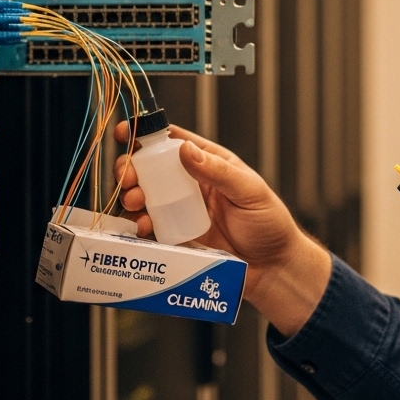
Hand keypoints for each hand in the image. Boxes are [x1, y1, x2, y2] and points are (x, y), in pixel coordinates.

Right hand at [113, 121, 330, 334]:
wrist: (271, 268)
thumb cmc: (269, 224)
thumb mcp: (249, 192)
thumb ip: (218, 171)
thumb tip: (185, 149)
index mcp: (209, 163)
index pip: (174, 141)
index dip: (148, 132)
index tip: (127, 132)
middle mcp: (190, 184)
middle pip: (150, 168)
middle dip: (132, 168)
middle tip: (128, 177)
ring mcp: (180, 211)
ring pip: (144, 196)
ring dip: (132, 195)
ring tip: (135, 202)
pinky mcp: (175, 237)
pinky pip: (150, 227)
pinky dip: (139, 224)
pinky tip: (143, 226)